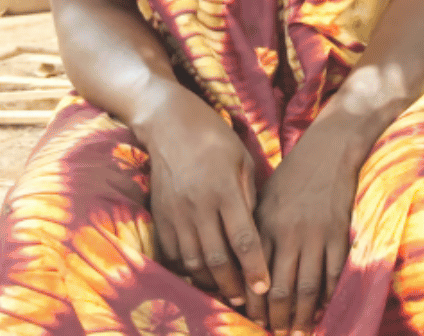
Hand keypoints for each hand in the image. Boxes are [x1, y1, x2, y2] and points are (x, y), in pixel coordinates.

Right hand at [142, 96, 272, 319]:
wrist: (169, 124)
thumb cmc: (215, 139)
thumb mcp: (243, 160)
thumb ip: (249, 196)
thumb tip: (258, 231)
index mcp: (225, 190)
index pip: (243, 239)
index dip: (255, 267)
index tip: (265, 287)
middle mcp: (198, 206)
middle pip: (216, 258)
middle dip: (233, 284)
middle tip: (248, 301)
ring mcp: (175, 213)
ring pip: (192, 260)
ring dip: (210, 282)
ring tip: (227, 293)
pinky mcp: (159, 216)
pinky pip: (171, 252)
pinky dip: (185, 269)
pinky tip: (199, 276)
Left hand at [254, 121, 365, 335]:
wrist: (328, 150)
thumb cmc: (291, 175)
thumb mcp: (263, 199)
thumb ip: (254, 232)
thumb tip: (243, 267)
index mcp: (265, 226)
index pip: (256, 275)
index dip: (255, 303)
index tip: (254, 321)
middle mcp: (288, 234)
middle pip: (281, 288)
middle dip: (278, 317)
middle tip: (276, 334)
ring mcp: (316, 235)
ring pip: (307, 286)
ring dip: (302, 314)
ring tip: (299, 332)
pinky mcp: (339, 233)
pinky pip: (333, 272)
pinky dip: (329, 294)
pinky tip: (323, 308)